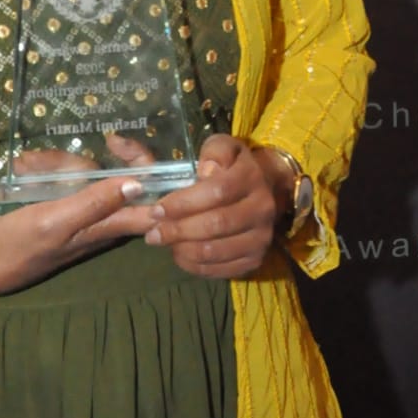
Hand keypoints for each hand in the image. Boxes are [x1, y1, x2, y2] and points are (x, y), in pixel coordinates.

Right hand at [0, 170, 154, 295]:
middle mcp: (99, 211)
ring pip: (79, 167)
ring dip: (49, 162)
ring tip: (22, 167)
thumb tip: (140, 184)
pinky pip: (58, 169)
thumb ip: (96, 203)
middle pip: (105, 171)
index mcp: (109, 223)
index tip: (116, 142)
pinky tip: (19, 167)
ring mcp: (77, 201)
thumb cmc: (22, 245)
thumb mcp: (57, 223)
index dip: (142, 163)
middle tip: (40, 160)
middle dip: (72, 161)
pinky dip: (39, 166)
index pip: (147, 193)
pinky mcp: (56, 195)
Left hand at [144, 134, 287, 279]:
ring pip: (217, 250)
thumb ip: (213, 152)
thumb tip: (205, 171)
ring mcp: (261, 237)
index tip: (156, 210)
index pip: (217, 192)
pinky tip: (180, 255)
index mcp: (251, 178)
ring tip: (164, 243)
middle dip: (178, 230)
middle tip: (152, 234)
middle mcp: (262, 209)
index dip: (184, 203)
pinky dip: (196, 266)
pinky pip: (222, 270)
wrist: (265, 189)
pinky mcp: (256, 259)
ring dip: (184, 250)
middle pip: (216, 224)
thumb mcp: (223, 147)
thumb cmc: (233, 167)